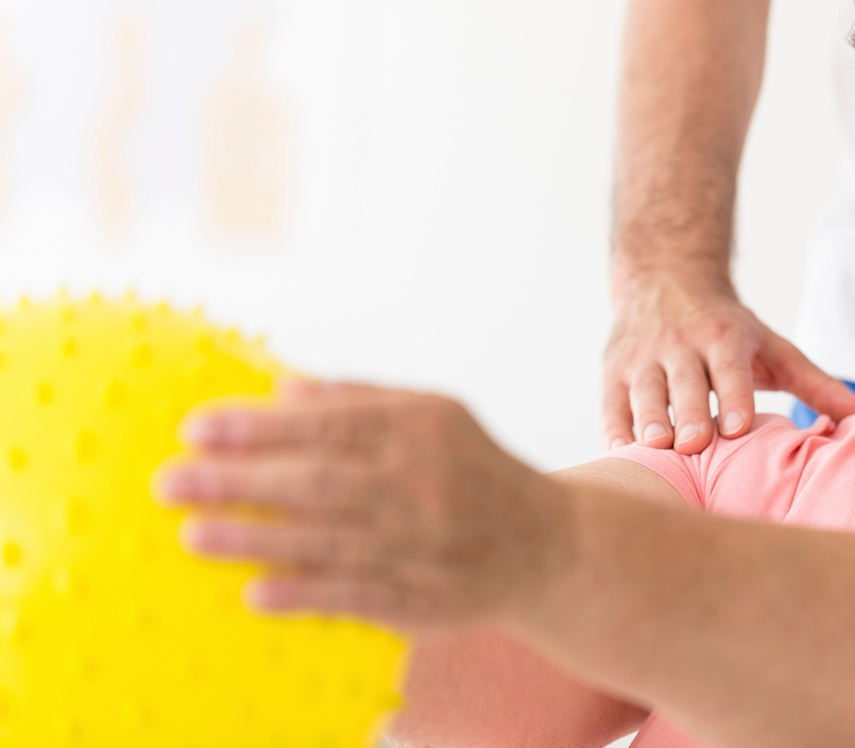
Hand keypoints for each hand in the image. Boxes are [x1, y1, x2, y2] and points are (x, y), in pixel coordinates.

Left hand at [154, 382, 573, 630]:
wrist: (547, 543)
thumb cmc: (474, 468)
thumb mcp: (435, 413)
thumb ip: (361, 397)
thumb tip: (280, 390)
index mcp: (422, 428)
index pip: (327, 424)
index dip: (257, 427)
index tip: (196, 429)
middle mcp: (424, 483)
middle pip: (317, 481)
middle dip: (238, 481)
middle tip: (172, 482)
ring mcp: (425, 544)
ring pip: (326, 541)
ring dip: (254, 539)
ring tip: (194, 533)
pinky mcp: (426, 598)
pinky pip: (355, 596)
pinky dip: (304, 594)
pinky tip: (255, 592)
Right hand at [603, 285, 854, 453]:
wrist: (665, 279)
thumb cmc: (730, 330)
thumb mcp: (774, 349)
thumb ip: (818, 388)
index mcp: (724, 337)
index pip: (728, 370)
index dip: (731, 397)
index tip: (736, 429)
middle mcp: (680, 344)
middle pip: (682, 384)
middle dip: (686, 413)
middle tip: (693, 444)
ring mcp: (642, 358)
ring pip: (642, 392)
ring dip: (647, 420)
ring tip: (654, 448)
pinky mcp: (612, 372)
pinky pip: (610, 403)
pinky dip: (614, 428)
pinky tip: (621, 453)